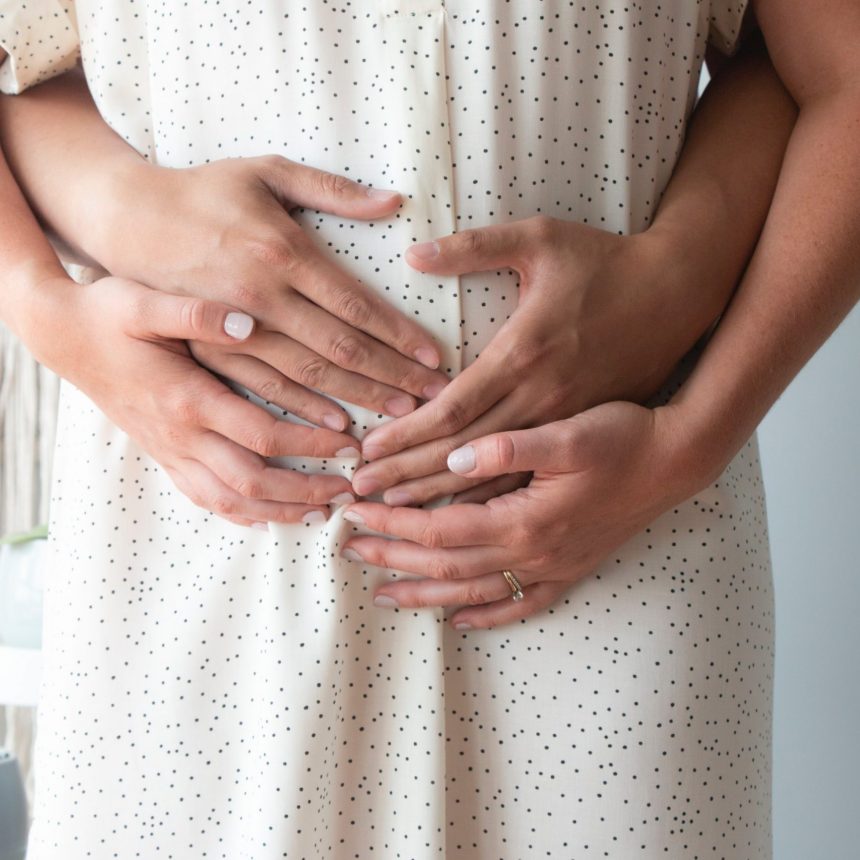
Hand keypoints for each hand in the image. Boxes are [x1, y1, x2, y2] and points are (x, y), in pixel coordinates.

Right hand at [28, 274, 358, 527]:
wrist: (62, 338)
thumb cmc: (107, 316)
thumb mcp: (145, 303)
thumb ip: (196, 314)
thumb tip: (248, 322)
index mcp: (187, 398)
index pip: (263, 435)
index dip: (311, 444)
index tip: (350, 443)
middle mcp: (181, 436)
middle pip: (253, 481)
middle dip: (305, 491)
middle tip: (348, 491)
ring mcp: (170, 452)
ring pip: (230, 501)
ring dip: (279, 511)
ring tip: (320, 513)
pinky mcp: (163, 456)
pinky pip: (204, 499)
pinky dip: (241, 513)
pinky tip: (267, 516)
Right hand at [90, 155, 448, 420]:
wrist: (126, 218)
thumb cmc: (204, 190)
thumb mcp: (266, 172)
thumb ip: (332, 189)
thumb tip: (394, 201)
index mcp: (283, 251)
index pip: (356, 305)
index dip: (399, 335)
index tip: (436, 358)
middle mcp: (263, 295)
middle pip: (341, 348)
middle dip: (393, 376)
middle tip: (434, 398)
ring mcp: (235, 327)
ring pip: (308, 375)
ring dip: (358, 398)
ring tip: (400, 416)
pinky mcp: (212, 349)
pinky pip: (265, 388)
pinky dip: (304, 410)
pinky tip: (338, 425)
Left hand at [340, 402, 703, 628]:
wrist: (676, 461)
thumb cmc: (622, 439)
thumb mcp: (566, 432)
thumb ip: (507, 448)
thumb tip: (454, 458)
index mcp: (523, 519)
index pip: (438, 528)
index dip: (393, 522)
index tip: (356, 512)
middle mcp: (533, 553)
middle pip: (446, 564)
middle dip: (394, 556)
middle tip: (349, 550)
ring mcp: (552, 567)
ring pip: (474, 592)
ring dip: (426, 592)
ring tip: (385, 594)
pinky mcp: (570, 569)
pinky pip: (521, 604)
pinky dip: (488, 615)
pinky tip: (462, 620)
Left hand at [351, 217, 710, 502]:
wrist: (680, 295)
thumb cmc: (606, 262)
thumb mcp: (541, 238)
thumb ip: (475, 247)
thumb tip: (414, 253)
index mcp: (522, 354)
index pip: (449, 410)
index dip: (403, 435)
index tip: (365, 453)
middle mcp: (539, 398)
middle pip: (460, 453)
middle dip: (406, 475)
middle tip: (359, 494)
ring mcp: (563, 423)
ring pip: (492, 477)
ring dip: (440, 498)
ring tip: (394, 514)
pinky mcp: (580, 433)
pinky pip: (529, 478)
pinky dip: (491, 500)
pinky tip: (461, 518)